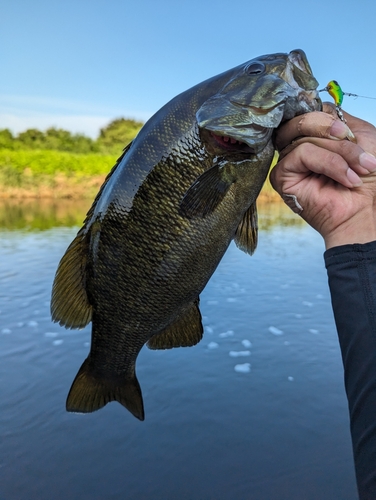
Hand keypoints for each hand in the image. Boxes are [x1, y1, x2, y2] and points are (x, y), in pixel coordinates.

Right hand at [270, 103, 375, 248]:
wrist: (369, 209)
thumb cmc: (369, 178)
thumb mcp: (359, 135)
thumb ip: (336, 117)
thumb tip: (318, 108)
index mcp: (314, 135)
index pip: (309, 109)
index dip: (329, 117)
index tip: (350, 134)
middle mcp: (297, 146)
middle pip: (305, 119)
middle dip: (335, 133)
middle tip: (357, 153)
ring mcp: (288, 161)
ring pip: (306, 136)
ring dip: (338, 153)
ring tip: (356, 172)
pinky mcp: (281, 177)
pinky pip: (301, 153)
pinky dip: (329, 164)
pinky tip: (344, 179)